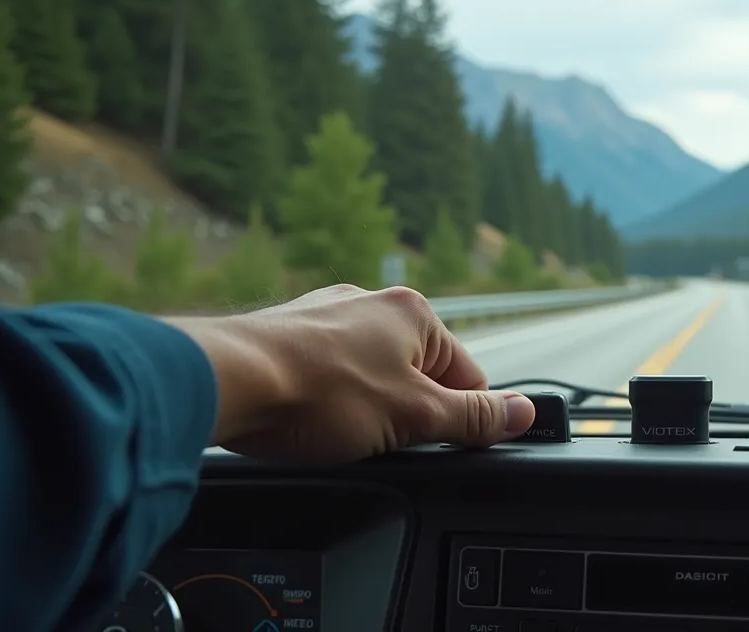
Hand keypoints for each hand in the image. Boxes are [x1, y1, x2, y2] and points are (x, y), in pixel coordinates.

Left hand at [171, 283, 535, 462]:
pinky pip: (327, 375)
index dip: (460, 418)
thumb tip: (522, 414)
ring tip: (338, 430)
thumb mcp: (415, 417)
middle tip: (383, 440)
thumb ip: (473, 418)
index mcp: (415, 313)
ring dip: (364, 408)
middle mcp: (372, 303)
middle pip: (417, 375)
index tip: (442, 444)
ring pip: (370, 376)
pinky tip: (308, 420)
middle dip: (406, 413)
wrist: (226, 382)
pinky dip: (324, 400)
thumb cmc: (319, 392)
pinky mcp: (288, 336)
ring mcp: (326, 317)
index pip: (467, 375)